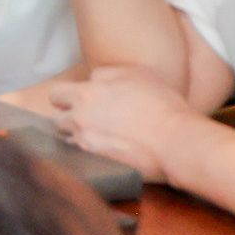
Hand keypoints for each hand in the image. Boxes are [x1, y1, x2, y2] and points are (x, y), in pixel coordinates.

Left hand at [28, 68, 199, 178]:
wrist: (177, 142)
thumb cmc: (164, 106)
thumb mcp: (139, 75)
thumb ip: (109, 74)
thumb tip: (94, 79)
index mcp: (88, 91)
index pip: (60, 92)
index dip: (74, 97)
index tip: (85, 103)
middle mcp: (79, 114)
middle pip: (57, 115)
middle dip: (68, 116)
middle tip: (86, 120)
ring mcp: (83, 139)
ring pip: (64, 136)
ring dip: (76, 136)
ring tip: (98, 139)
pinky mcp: (92, 161)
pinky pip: (76, 156)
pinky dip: (85, 154)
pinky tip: (102, 153)